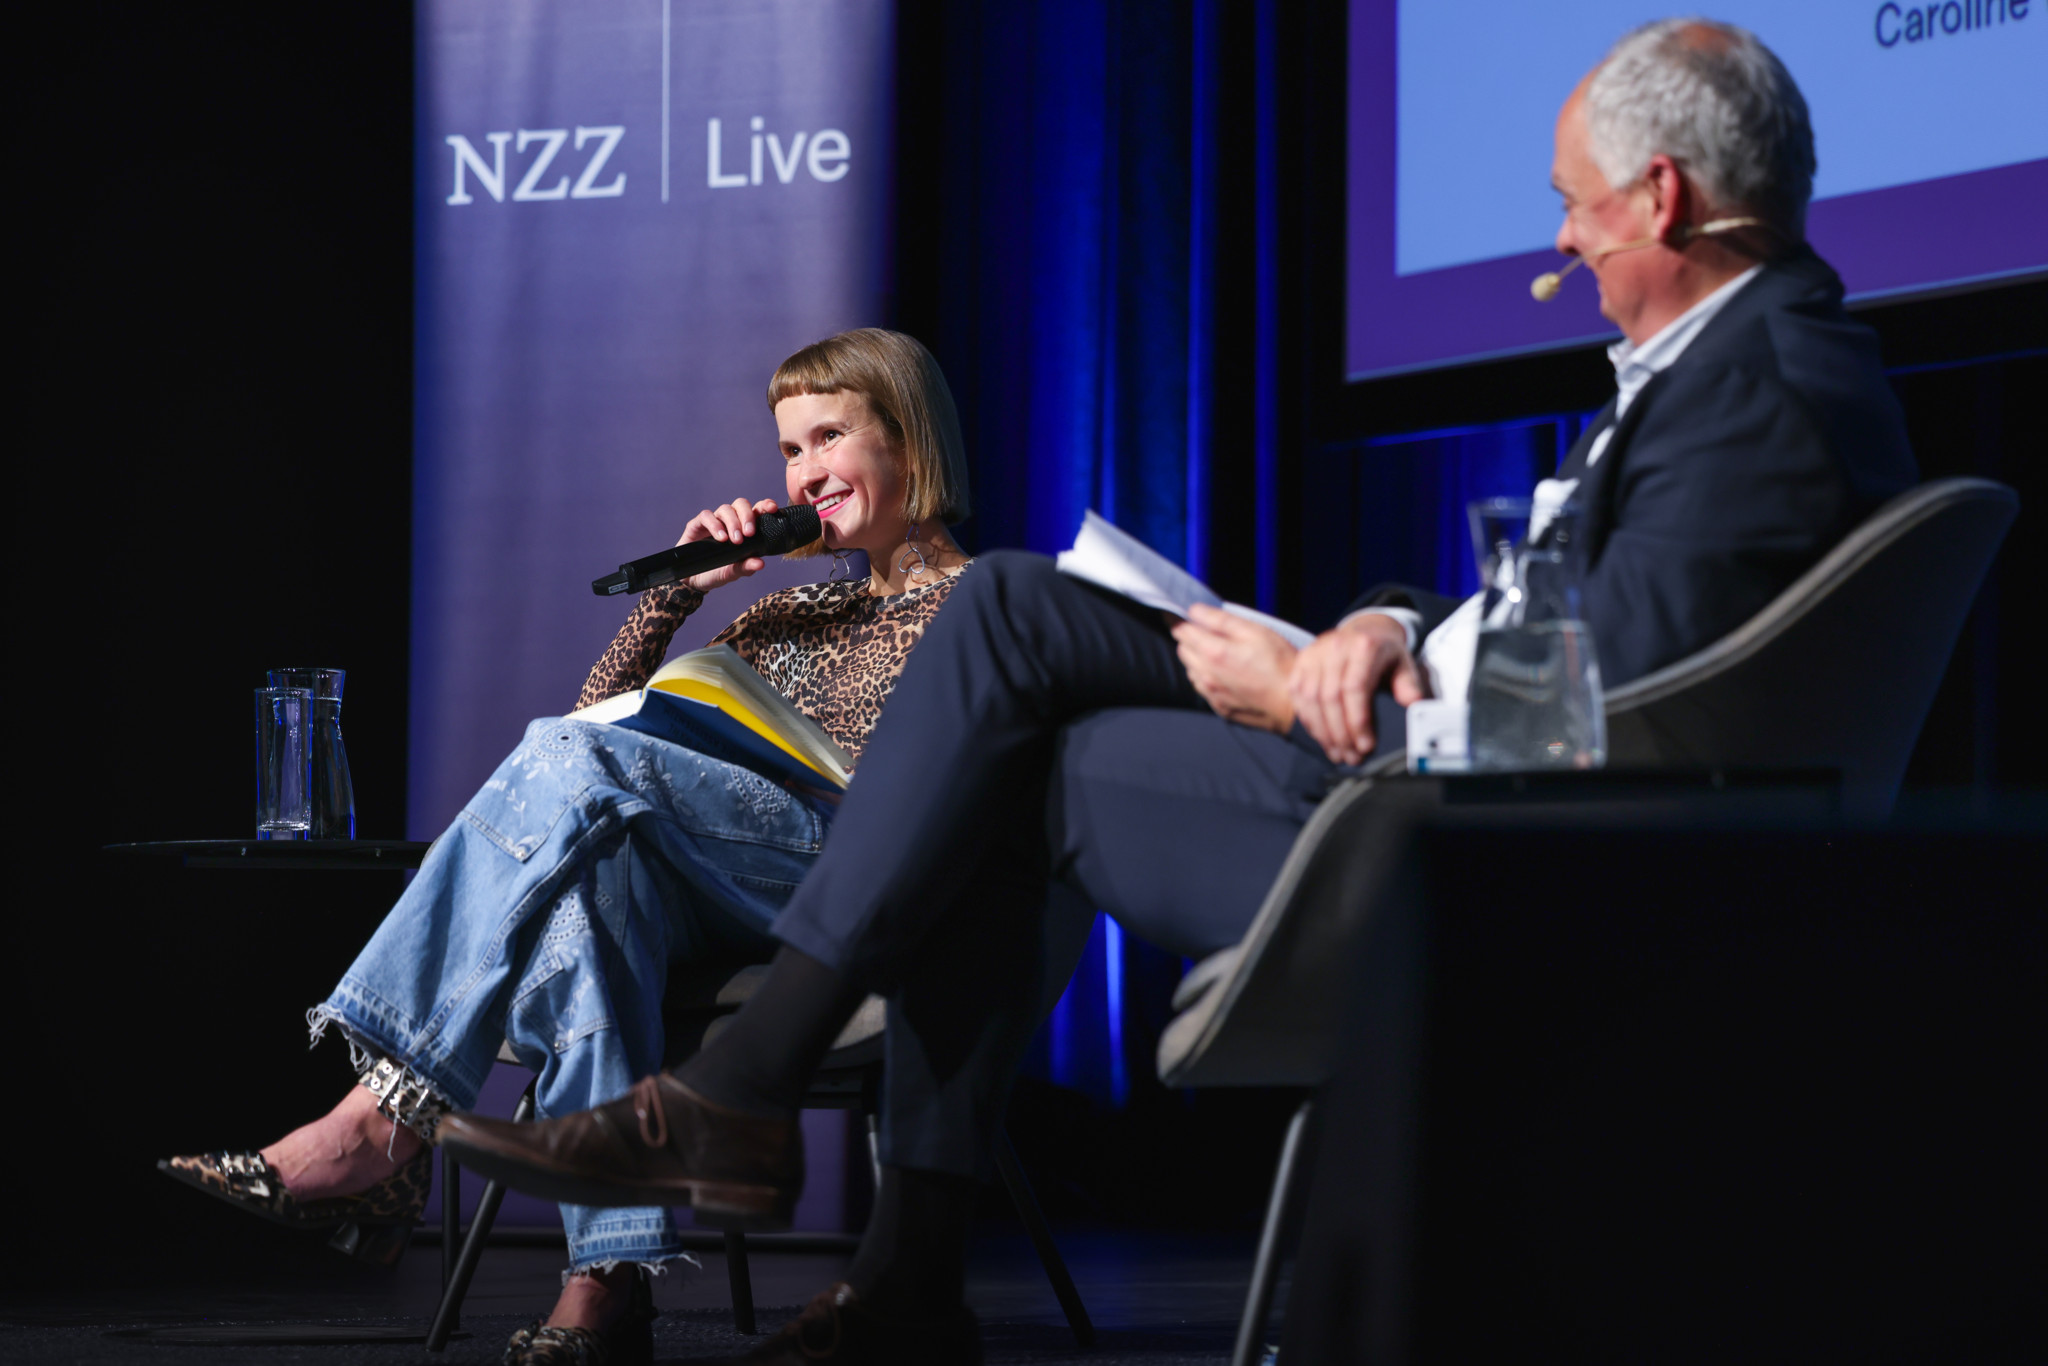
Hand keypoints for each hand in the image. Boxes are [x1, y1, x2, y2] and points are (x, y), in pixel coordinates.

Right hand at [678, 497, 780, 592]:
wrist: (692, 579)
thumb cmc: (716, 572)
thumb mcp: (732, 572)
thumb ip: (746, 567)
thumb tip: (761, 563)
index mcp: (744, 528)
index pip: (757, 511)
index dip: (765, 506)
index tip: (773, 509)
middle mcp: (730, 521)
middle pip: (741, 504)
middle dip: (747, 516)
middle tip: (749, 533)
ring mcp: (714, 521)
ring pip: (725, 509)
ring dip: (732, 522)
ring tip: (735, 540)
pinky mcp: (697, 524)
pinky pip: (706, 516)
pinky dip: (715, 525)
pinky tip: (721, 538)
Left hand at [1172, 605, 1299, 733]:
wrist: (1294, 703)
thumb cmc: (1280, 664)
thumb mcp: (1254, 631)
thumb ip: (1220, 619)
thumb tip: (1194, 611)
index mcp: (1213, 652)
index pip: (1181, 631)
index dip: (1181, 621)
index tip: (1183, 616)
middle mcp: (1206, 675)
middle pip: (1182, 650)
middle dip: (1190, 638)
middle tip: (1209, 633)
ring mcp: (1211, 694)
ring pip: (1191, 670)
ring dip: (1197, 659)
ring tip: (1221, 654)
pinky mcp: (1219, 708)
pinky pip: (1202, 688)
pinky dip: (1206, 678)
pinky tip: (1226, 674)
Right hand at [1288, 613, 1428, 765]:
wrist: (1365, 629)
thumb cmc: (1386, 653)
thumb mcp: (1404, 663)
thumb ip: (1409, 684)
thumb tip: (1412, 703)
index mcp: (1363, 646)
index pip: (1354, 688)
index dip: (1357, 720)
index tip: (1366, 745)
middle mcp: (1335, 646)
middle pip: (1330, 697)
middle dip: (1340, 733)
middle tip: (1352, 757)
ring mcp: (1314, 653)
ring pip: (1311, 698)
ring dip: (1323, 732)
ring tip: (1338, 754)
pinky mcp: (1301, 661)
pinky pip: (1298, 696)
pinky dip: (1309, 721)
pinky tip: (1322, 738)